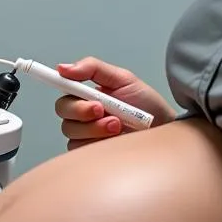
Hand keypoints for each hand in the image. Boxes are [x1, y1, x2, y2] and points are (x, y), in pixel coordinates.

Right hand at [55, 56, 175, 148]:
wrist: (164, 130)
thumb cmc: (147, 105)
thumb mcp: (123, 79)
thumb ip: (93, 69)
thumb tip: (63, 68)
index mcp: (88, 94)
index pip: (63, 88)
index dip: (57, 83)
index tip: (67, 83)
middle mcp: (84, 114)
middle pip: (63, 110)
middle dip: (80, 109)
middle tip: (102, 109)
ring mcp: (87, 134)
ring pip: (71, 131)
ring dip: (93, 127)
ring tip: (117, 125)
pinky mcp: (91, 153)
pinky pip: (80, 149)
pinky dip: (96, 143)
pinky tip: (114, 140)